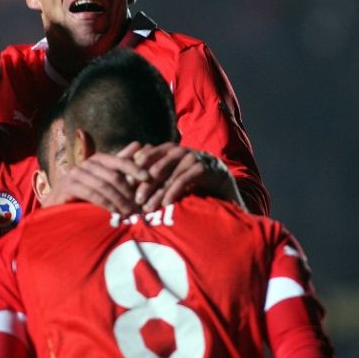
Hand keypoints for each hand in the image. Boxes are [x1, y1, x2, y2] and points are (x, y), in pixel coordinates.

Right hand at [41, 142, 148, 216]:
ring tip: (130, 213)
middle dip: (128, 192)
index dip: (135, 168)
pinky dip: (106, 204)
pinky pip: (92, 194)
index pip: (119, 161)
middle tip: (140, 207)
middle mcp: (86, 163)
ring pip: (104, 186)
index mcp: (97, 159)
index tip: (148, 178)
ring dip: (119, 201)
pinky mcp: (68, 186)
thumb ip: (121, 165)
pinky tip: (115, 212)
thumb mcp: (106, 179)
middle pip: (113, 175)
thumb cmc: (85, 192)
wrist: (58, 204)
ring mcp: (76, 173)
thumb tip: (140, 145)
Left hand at [132, 143, 246, 211]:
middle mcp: (185, 151)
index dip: (139, 166)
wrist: (231, 189)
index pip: (153, 153)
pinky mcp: (208, 169)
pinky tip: (166, 202)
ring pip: (172, 172)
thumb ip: (161, 179)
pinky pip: (186, 178)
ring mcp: (197, 158)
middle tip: (136, 198)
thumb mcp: (178, 180)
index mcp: (176, 151)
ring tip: (148, 206)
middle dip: (146, 181)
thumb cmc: (200, 186)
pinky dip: (174, 190)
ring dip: (158, 190)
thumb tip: (134, 186)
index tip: (127, 180)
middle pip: (160, 163)